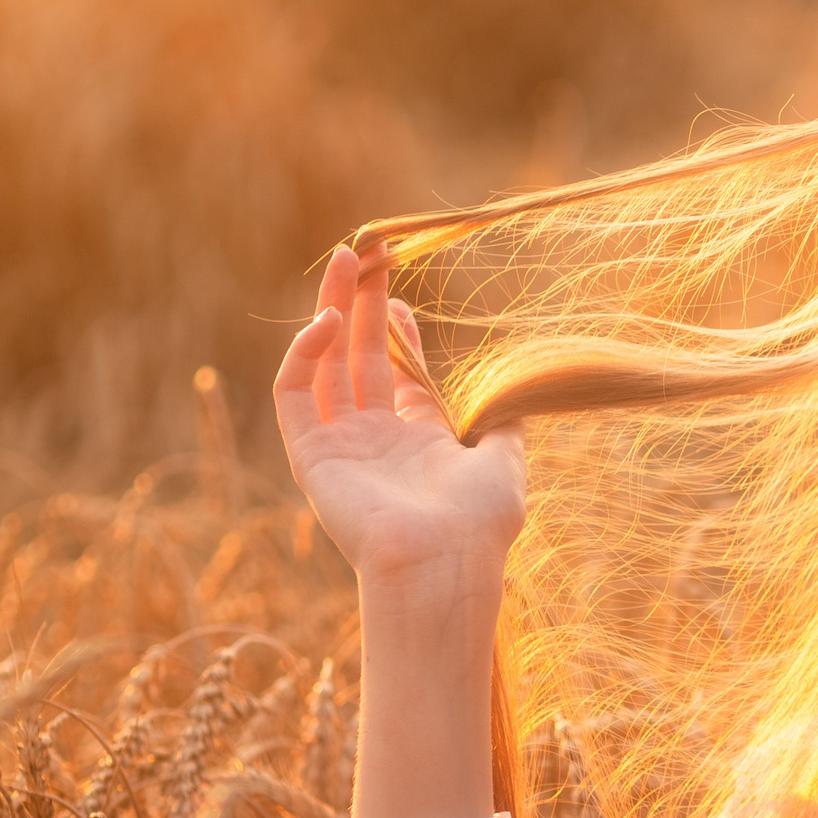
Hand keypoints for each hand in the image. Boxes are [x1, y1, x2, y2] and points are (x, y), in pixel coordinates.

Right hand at [273, 244, 526, 594]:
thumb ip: (507, 422)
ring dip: (328, 311)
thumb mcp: (505, 460)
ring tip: (342, 261)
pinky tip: (327, 322)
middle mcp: (376, 441)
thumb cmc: (480, 521)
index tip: (398, 294)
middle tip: (363, 253)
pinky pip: (294, 395)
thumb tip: (523, 391)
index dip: (396, 333)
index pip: (398, 375)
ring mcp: (341, 447)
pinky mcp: (310, 455)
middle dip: (360, 305)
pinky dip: (303, 354)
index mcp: (419, 442)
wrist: (443, 563)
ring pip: (324, 364)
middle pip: (359, 358)